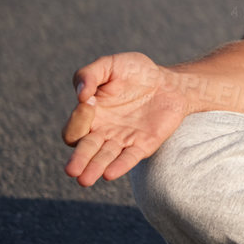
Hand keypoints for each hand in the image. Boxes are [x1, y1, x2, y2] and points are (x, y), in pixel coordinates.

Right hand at [62, 52, 188, 186]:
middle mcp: (103, 132)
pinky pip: (129, 158)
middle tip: (72, 170)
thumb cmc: (136, 72)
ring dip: (95, 168)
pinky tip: (110, 174)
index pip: (74, 128)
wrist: (170, 82)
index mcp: (90, 116)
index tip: (89, 101)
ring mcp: (123, 140)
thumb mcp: (111, 64)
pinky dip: (120, 166)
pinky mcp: (143, 144)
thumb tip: (81, 95)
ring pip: (104, 158)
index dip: (77, 118)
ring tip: (85, 180)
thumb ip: (89, 74)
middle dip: (78, 160)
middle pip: (84, 150)